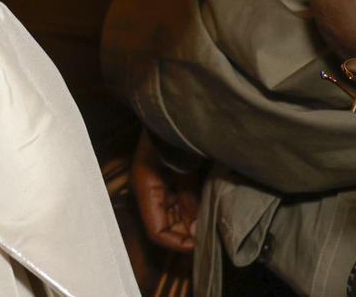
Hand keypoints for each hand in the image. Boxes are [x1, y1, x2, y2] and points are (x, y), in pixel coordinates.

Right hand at [130, 129, 199, 253]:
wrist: (181, 111)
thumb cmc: (177, 136)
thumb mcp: (184, 170)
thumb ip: (188, 201)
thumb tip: (196, 230)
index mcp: (146, 188)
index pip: (156, 230)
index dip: (177, 243)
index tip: (201, 243)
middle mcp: (149, 191)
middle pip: (165, 226)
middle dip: (185, 234)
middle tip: (209, 234)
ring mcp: (160, 186)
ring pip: (173, 218)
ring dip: (190, 224)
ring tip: (210, 223)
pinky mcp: (172, 180)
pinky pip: (180, 206)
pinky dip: (192, 212)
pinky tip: (206, 211)